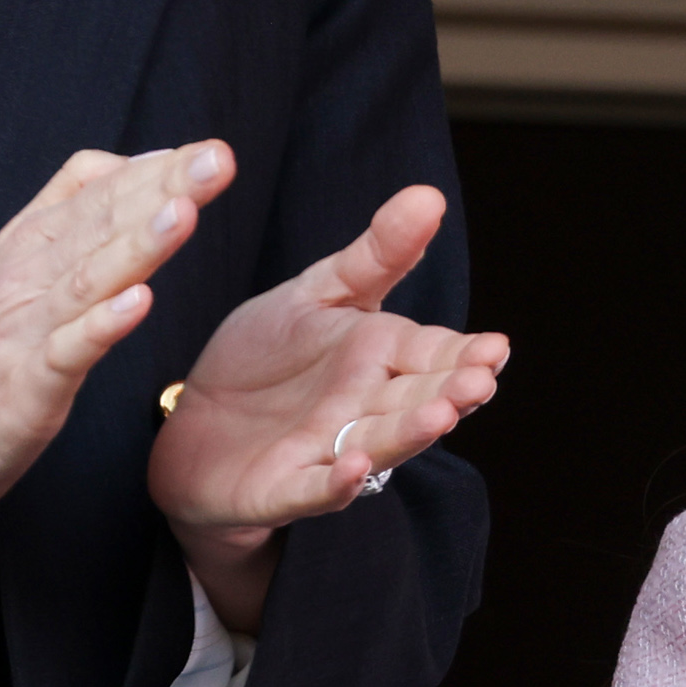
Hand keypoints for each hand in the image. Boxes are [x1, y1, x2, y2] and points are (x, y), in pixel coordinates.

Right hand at [0, 142, 226, 555]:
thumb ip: (75, 211)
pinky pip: (67, 350)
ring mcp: (27, 329)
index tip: (211, 150)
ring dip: (139, 242)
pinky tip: (137, 303)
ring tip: (183, 212)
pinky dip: (101, 325)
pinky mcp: (23, 383)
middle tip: (214, 160)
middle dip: (164, 188)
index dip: (158, 171)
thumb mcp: (20, 264)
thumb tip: (143, 167)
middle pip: (103, 222)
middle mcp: (31, 277)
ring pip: (89, 275)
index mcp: (34, 247)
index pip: (101, 192)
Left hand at [147, 186, 508, 635]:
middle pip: (415, 401)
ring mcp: (327, 453)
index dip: (465, 356)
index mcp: (381, 360)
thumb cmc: (263, 357)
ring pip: (378, 444)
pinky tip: (353, 469)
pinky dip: (334, 485)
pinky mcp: (279, 489)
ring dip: (408, 434)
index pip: (433, 356)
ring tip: (439, 417)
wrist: (191, 420)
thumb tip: (430, 196)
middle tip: (479, 382)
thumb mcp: (316, 295)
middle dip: (449, 393)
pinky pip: (310, 490)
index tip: (495, 349)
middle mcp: (366, 409)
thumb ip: (375, 256)